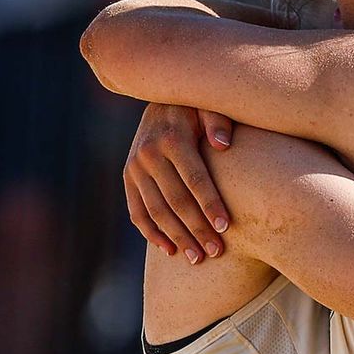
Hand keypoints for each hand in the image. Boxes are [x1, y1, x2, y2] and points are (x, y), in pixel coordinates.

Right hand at [124, 104, 234, 263]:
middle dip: (196, 229)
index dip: (210, 205)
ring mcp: (135, 167)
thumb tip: (223, 145)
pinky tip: (169, 250)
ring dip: (176, 237)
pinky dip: (151, 233)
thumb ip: (219, 121)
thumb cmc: (197, 105)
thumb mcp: (210, 105)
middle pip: (175, 201)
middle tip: (216, 251)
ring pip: (156, 211)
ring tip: (197, 258)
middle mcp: (149, 154)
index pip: (195, 179)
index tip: (225, 228)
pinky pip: (137, 211)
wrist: (160, 95)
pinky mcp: (127, 176)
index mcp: (173, 138)